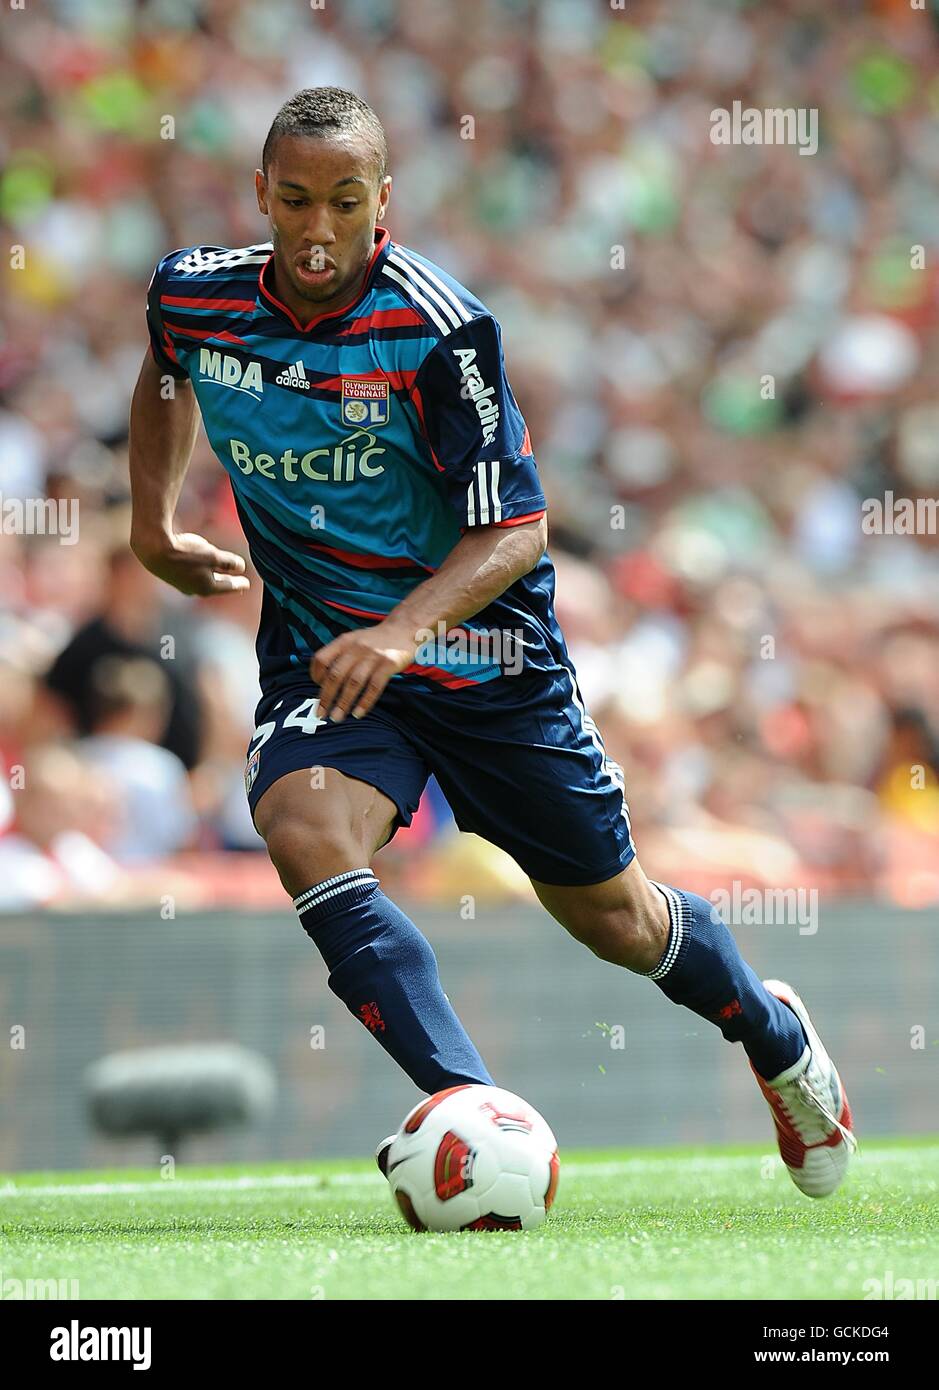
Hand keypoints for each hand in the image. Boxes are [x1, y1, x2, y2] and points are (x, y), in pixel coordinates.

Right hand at [131, 531, 249, 596]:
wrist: (154, 550)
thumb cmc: (185, 553)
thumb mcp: (213, 555)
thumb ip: (229, 562)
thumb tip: (241, 567)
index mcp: (207, 587)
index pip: (228, 586)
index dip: (239, 584)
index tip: (247, 585)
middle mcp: (194, 589)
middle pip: (216, 585)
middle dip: (227, 583)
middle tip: (237, 584)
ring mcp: (182, 584)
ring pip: (202, 581)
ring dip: (212, 577)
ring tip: (219, 575)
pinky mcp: (171, 575)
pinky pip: (191, 575)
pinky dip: (199, 572)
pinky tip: (197, 568)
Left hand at [312, 621, 417, 721]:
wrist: (403, 628)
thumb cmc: (375, 640)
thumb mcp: (354, 640)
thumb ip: (340, 655)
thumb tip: (324, 682)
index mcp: (344, 641)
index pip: (321, 658)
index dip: (315, 675)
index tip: (316, 688)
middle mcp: (356, 647)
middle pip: (335, 675)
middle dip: (326, 697)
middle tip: (321, 714)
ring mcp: (373, 656)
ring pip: (353, 683)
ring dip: (343, 703)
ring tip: (337, 717)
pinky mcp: (389, 664)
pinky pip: (374, 687)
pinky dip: (365, 702)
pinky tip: (358, 713)